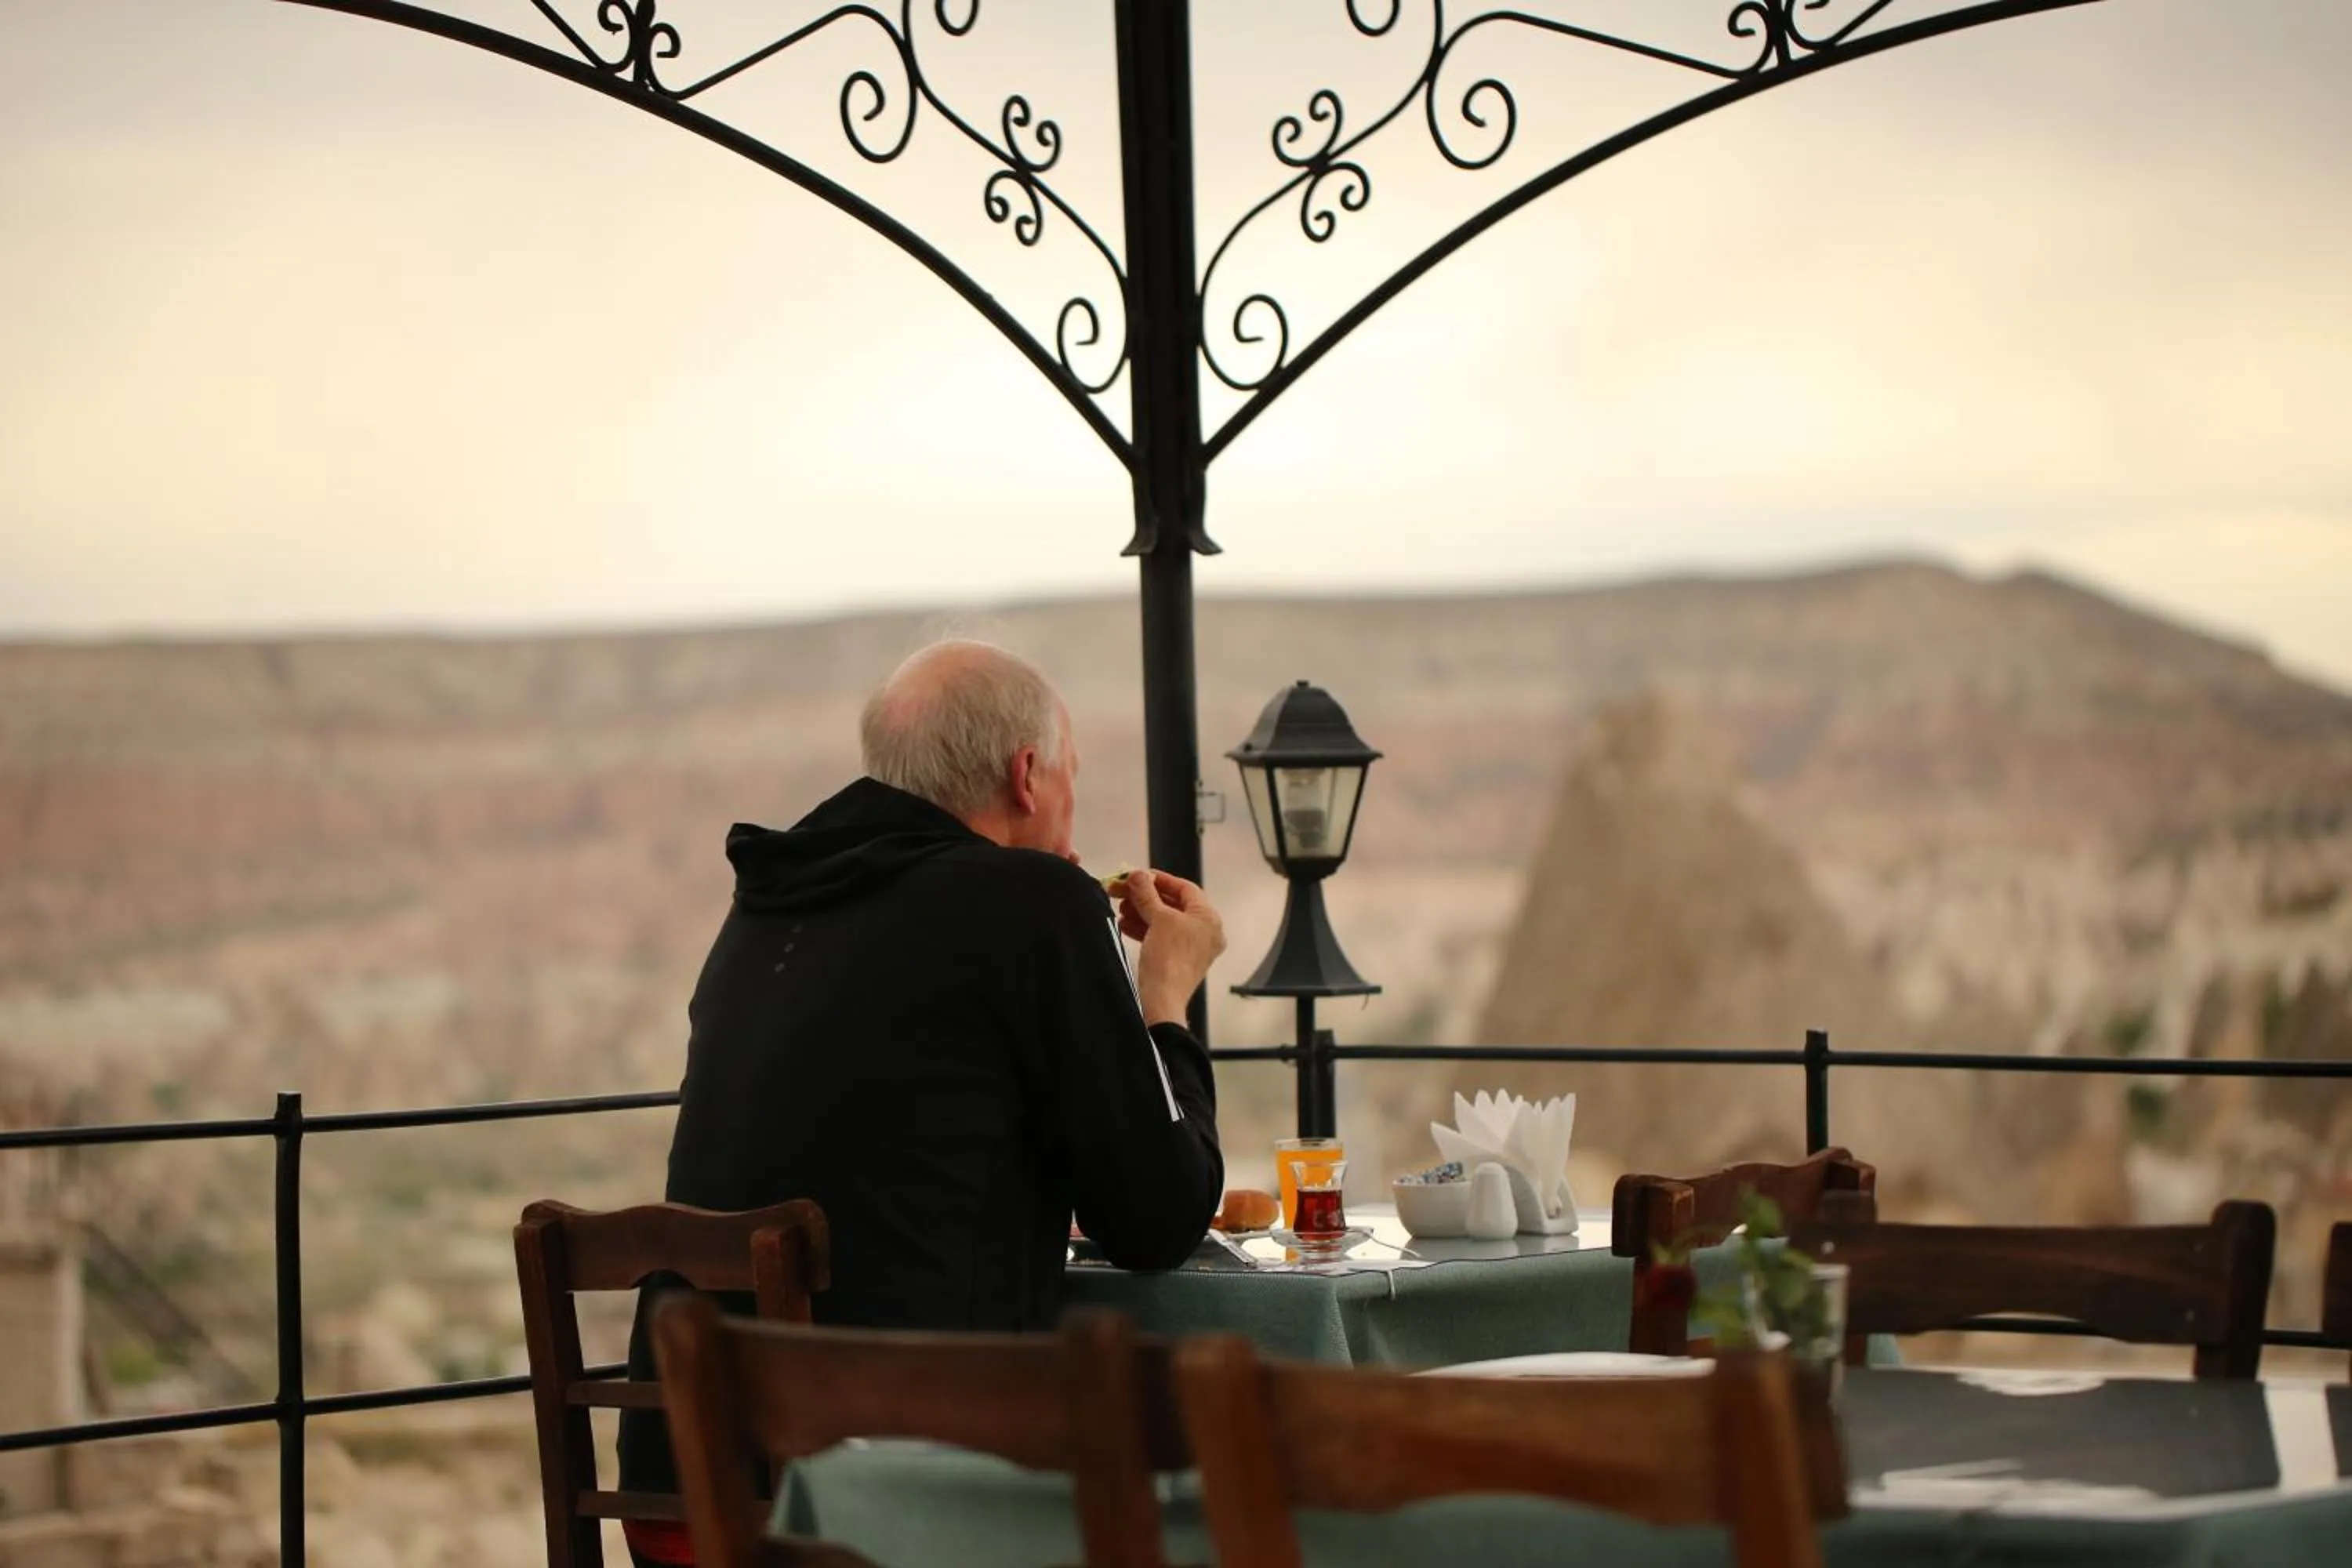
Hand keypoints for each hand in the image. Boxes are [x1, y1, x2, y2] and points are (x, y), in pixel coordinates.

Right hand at [1117, 870, 1226, 1027]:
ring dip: (1141, 912)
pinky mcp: (1178, 960)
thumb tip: (1137, 874)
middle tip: (1123, 891)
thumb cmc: (1168, 957)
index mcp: (1209, 918)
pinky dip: (1144, 929)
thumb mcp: (1158, 919)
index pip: (1185, 888)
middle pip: (1173, 904)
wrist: (1162, 1000)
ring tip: (1120, 908)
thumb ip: (1147, 894)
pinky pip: (1162, 937)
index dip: (1160, 879)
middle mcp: (1205, 931)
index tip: (1138, 875)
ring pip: (1165, 921)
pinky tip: (1124, 924)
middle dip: (1146, 897)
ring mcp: (1193, 947)